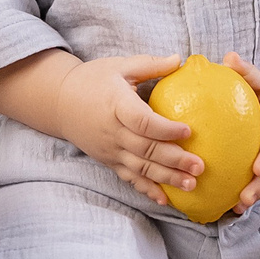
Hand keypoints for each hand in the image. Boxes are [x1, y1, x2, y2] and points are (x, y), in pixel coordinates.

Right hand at [54, 54, 204, 205]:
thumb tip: (180, 59)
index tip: (188, 131)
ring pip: (140, 167)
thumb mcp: (120, 66)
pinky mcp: (109, 160)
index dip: (165, 129)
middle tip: (200, 166)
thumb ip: (150, 65)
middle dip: (174, 160)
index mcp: (116, 104)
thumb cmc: (93, 80)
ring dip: (166, 178)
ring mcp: (110, 149)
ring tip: (191, 184)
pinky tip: (164, 199)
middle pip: (145, 149)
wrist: (59, 102)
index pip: (142, 121)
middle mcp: (112, 131)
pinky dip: (146, 190)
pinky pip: (129, 178)